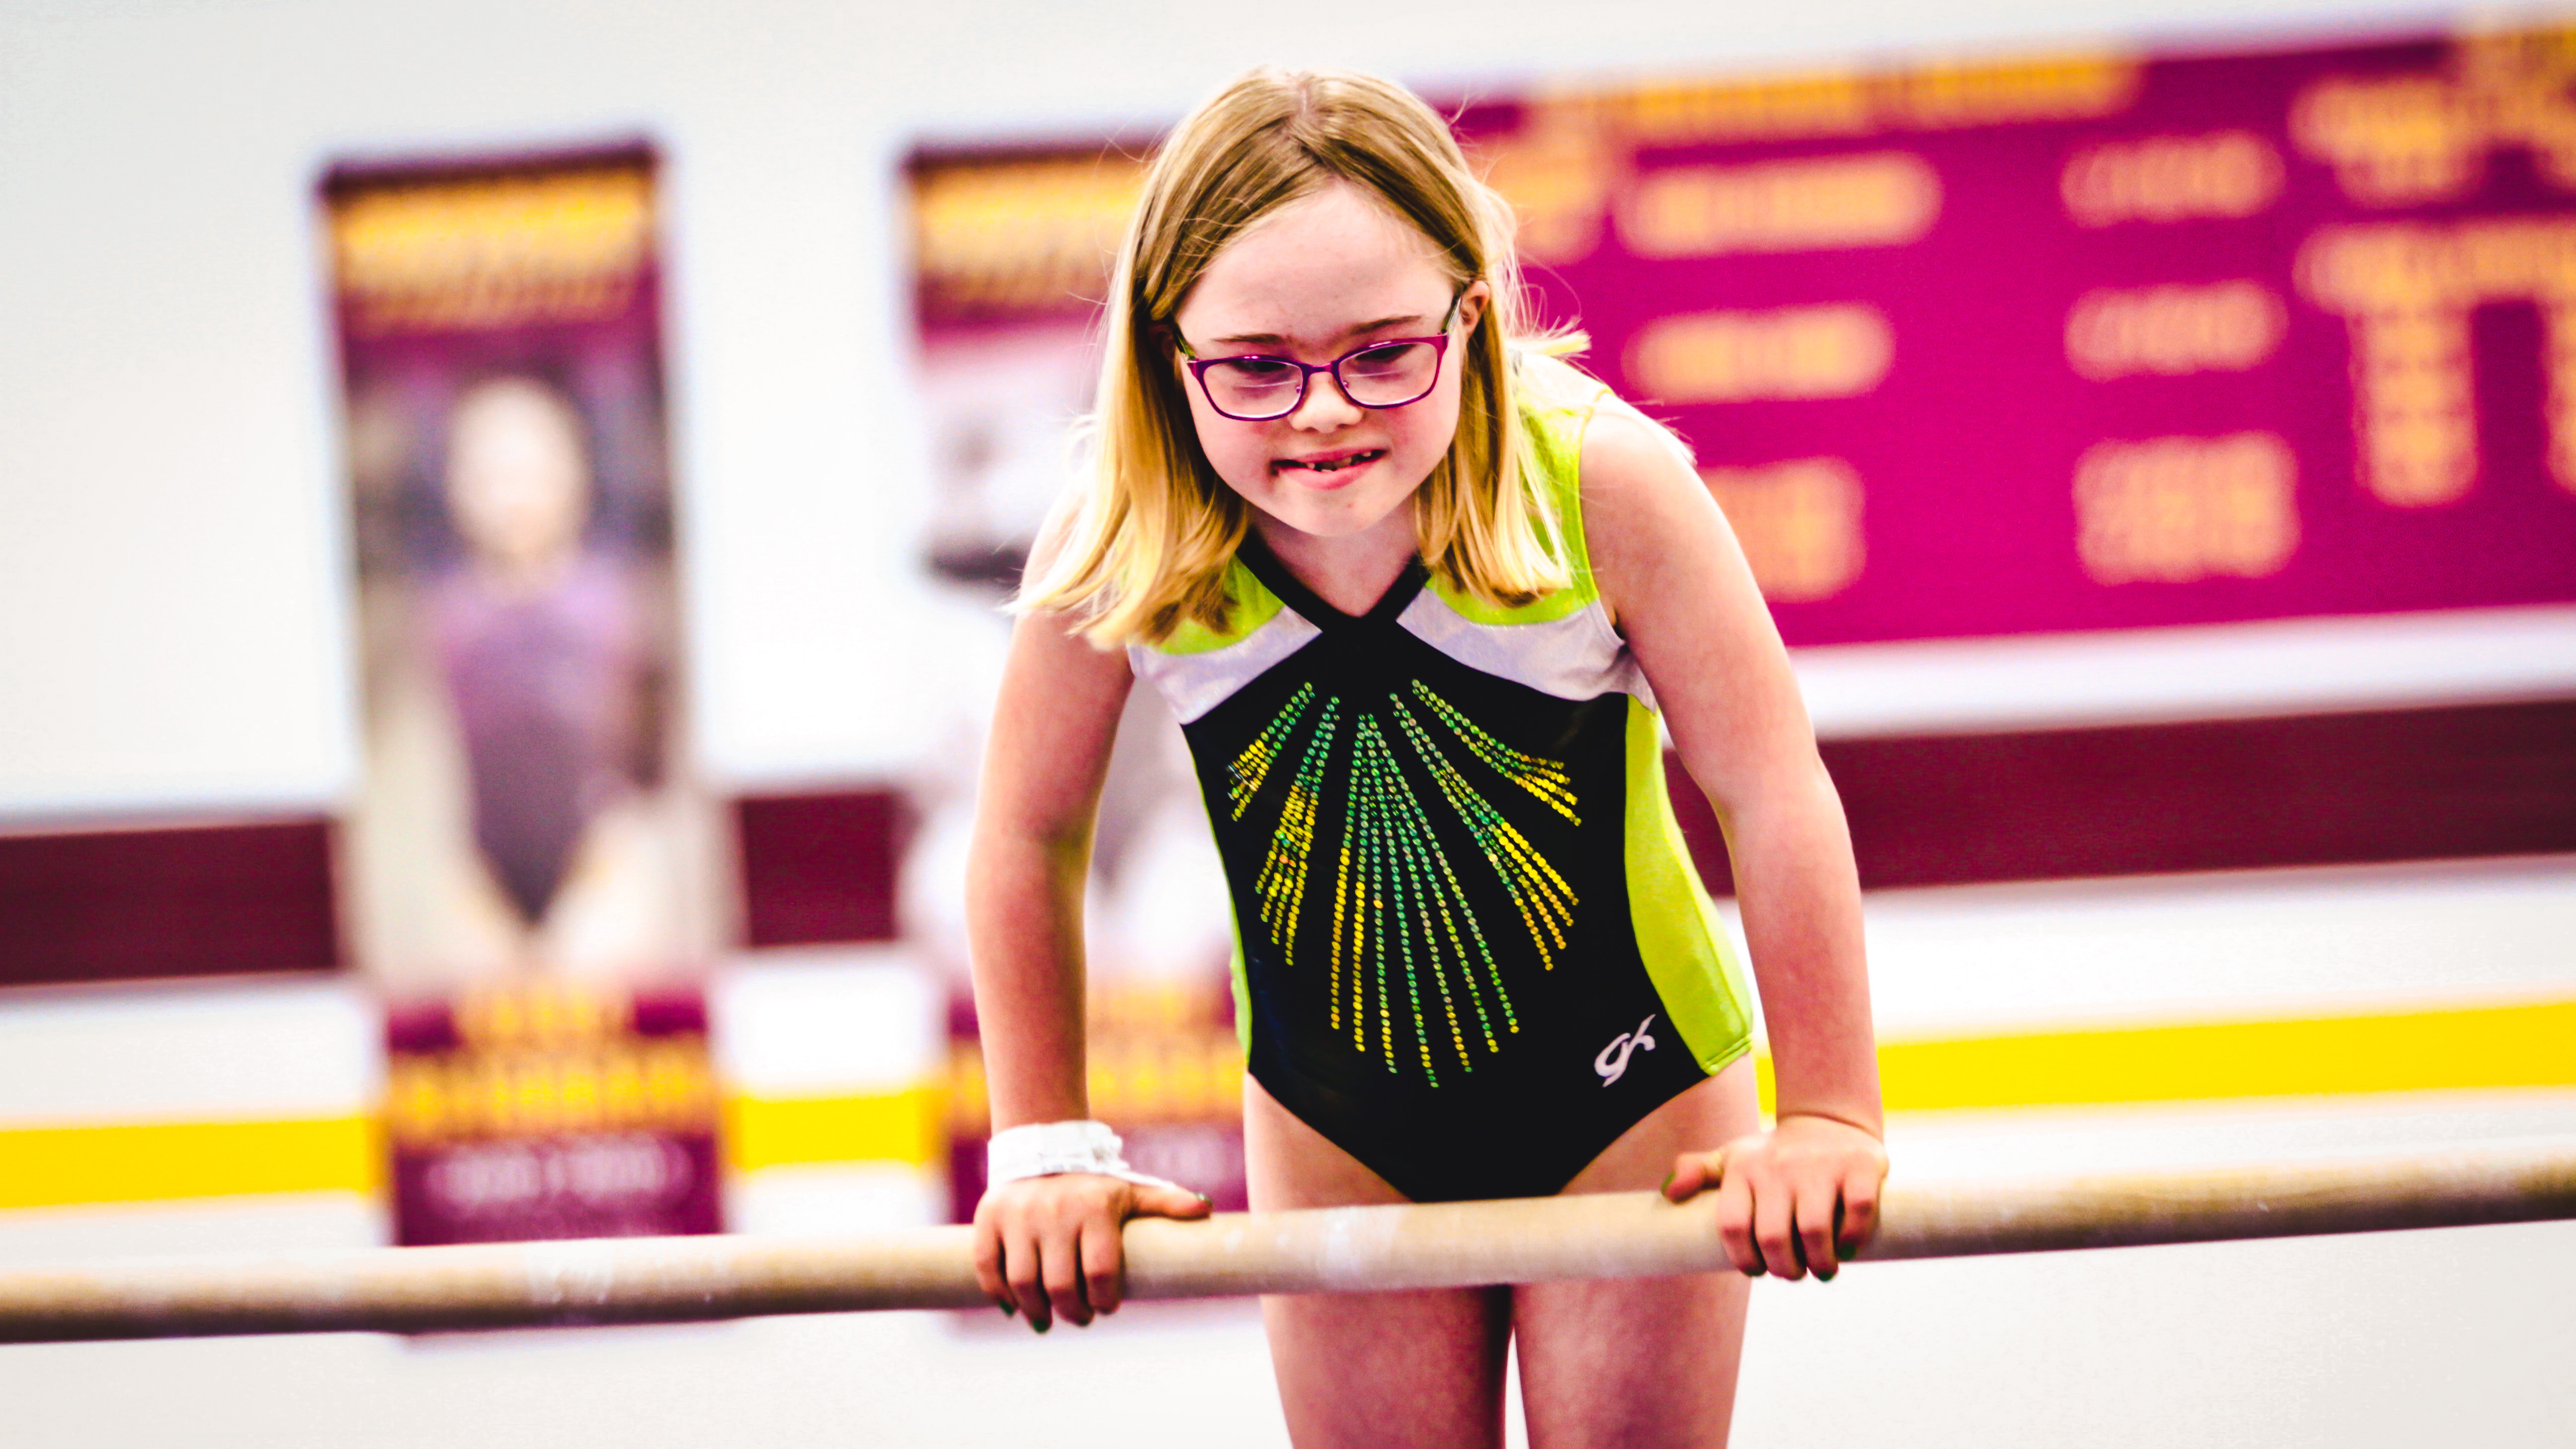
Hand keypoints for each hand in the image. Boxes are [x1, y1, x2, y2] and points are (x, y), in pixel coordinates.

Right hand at [971, 1173, 1210, 1330]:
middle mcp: (1055, 1212)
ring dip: (1036, 1311)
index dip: (1104, 1300)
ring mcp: (1018, 1216)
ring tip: (1046, 1321)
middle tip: (1078, 1318)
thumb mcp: (1130, 1190)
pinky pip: (989, 1267)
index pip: (1100, 1272)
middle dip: (1072, 1312)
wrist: (1041, 1150)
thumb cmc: (1093, 1185)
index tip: (1106, 1307)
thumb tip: (1206, 1210)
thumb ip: (1164, 1202)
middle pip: (1061, 1284)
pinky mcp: (989, 1219)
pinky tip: (1014, 1307)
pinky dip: (999, 1294)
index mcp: (1094, 1209)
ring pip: (1023, 1282)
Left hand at [1663, 1113, 1886, 1280]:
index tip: (1758, 1270)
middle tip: (1794, 1272)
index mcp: (1743, 1169)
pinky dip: (1852, 1238)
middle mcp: (1779, 1166)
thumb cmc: (1772, 1154)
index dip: (1744, 1259)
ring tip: (1822, 1269)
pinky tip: (1846, 1247)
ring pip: (1815, 1230)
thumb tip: (1670, 1193)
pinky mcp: (1859, 1166)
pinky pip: (1858, 1211)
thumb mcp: (1732, 1158)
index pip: (1733, 1226)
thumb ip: (1699, 1173)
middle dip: (1785, 1269)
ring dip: (1819, 1263)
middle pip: (1774, 1237)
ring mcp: (1820, 1165)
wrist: (1828, 1120)